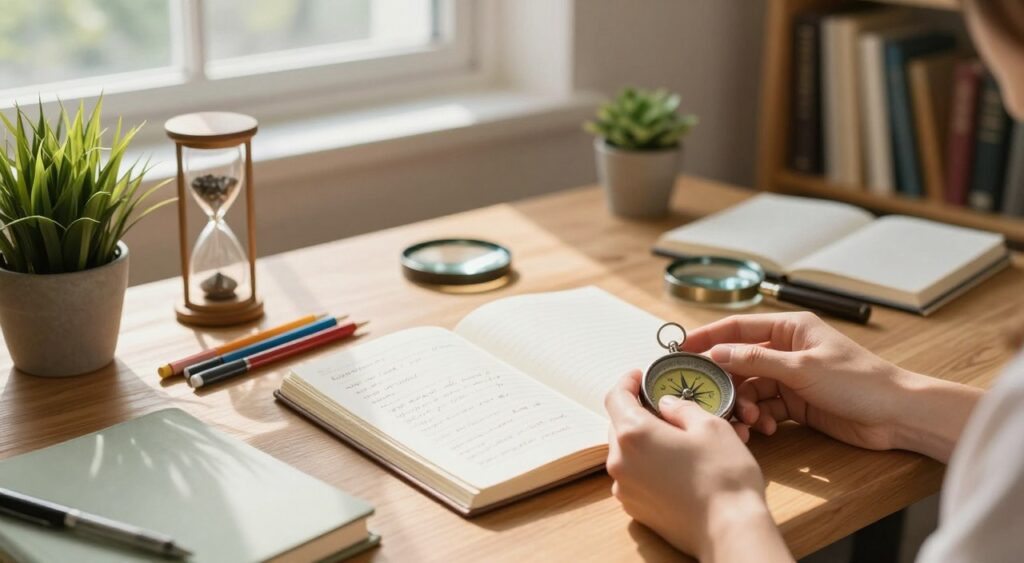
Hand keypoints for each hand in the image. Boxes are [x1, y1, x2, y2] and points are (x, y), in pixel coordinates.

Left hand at [605, 371, 790, 560]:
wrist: (729, 530)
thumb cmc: (723, 477)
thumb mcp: (710, 426)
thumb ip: (681, 408)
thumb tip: (666, 404)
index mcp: (634, 434)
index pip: (615, 396)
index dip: (627, 382)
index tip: (640, 377)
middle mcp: (620, 461)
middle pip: (618, 424)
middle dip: (637, 412)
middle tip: (663, 407)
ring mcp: (624, 488)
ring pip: (626, 452)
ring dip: (643, 441)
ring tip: (674, 439)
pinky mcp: (634, 508)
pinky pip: (633, 476)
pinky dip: (646, 465)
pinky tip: (674, 466)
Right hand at [684, 312, 981, 461]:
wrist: (896, 415)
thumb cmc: (860, 381)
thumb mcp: (803, 368)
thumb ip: (757, 361)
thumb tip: (718, 354)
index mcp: (789, 328)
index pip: (737, 327)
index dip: (707, 337)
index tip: (680, 348)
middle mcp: (786, 350)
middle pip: (739, 361)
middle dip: (725, 382)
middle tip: (707, 398)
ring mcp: (790, 377)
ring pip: (749, 388)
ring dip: (744, 405)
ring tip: (748, 420)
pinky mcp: (795, 403)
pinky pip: (764, 407)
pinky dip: (758, 418)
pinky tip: (762, 429)